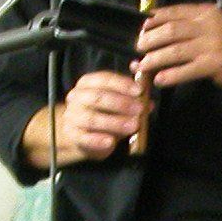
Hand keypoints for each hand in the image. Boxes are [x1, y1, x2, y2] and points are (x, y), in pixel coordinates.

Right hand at [26, 69, 147, 166]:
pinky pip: (85, 138)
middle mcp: (76, 97)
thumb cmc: (102, 114)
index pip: (104, 79)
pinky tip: (111, 142)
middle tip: (139, 109)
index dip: (122, 84)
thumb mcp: (117, 104)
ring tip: (133, 126)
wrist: (81, 135)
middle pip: (98, 97)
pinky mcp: (72, 135)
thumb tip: (149, 103)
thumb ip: (132, 101)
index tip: (139, 90)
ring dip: (115, 122)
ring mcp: (72, 116)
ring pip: (92, 118)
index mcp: (87, 83)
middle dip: (121, 103)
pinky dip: (98, 140)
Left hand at [137, 3, 221, 90]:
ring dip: (155, 59)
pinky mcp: (213, 64)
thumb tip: (162, 29)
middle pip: (170, 30)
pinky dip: (171, 75)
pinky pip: (186, 70)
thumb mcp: (216, 23)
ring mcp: (210, 45)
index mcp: (205, 13)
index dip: (153, 20)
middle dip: (149, 39)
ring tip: (142, 65)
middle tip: (138, 48)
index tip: (140, 27)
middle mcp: (207, 26)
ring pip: (174, 50)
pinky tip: (159, 80)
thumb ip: (193, 24)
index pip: (173, 12)